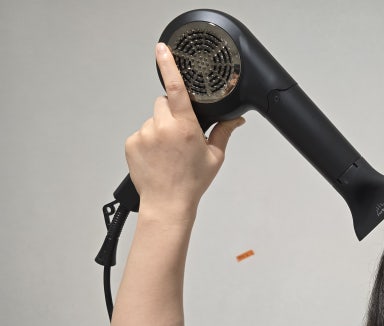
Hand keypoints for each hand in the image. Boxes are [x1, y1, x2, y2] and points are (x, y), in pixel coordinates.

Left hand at [124, 43, 244, 218]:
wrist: (167, 203)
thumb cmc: (191, 183)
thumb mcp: (214, 157)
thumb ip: (223, 132)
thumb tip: (236, 120)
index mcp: (186, 128)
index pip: (177, 89)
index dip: (169, 65)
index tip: (162, 49)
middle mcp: (163, 128)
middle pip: (164, 102)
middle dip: (172, 113)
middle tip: (180, 135)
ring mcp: (144, 134)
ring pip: (153, 118)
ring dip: (160, 128)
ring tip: (168, 151)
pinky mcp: (132, 143)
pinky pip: (141, 132)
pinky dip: (148, 140)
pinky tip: (157, 156)